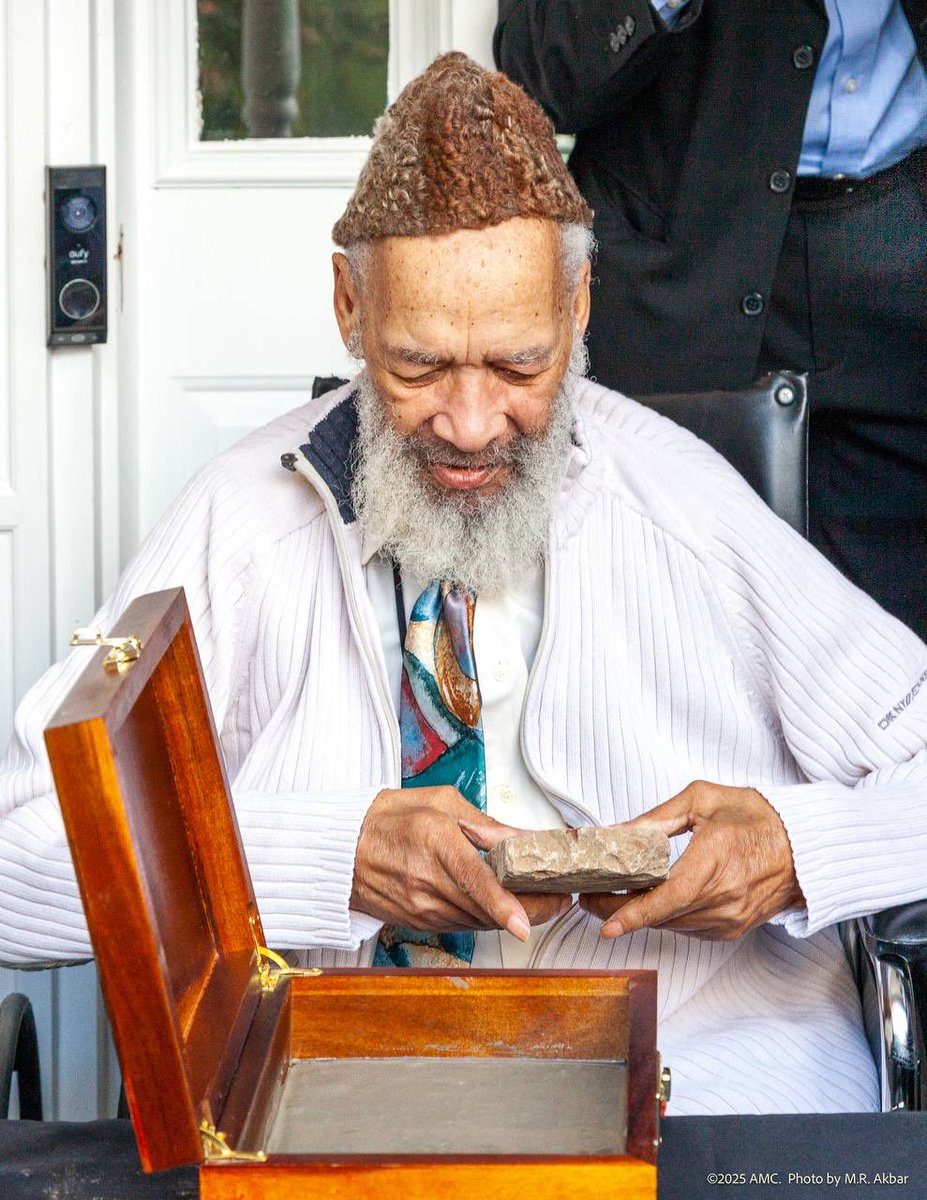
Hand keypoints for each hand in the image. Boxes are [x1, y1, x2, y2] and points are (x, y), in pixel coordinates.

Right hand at [351, 786, 570, 939]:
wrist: (341, 851)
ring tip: (542, 899)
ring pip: (480, 921)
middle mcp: (428, 882)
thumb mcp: (439, 802)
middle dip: (530, 908)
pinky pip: (464, 924)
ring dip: (514, 915)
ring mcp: (422, 908)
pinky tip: (505, 905)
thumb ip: (484, 824)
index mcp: (435, 843)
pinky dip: (488, 916)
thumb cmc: (388, 819)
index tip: (525, 923)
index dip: (502, 905)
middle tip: (562, 897)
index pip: (474, 881)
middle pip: (487, 908)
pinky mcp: (421, 923)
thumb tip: (522, 840)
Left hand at [580, 781, 804, 940]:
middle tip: (590, 899)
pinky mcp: (731, 929)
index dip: (636, 912)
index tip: (608, 924)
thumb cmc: (756, 818)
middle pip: (663, 914)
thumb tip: (619, 832)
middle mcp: (725, 895)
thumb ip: (657, 817)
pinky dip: (665, 917)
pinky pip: (687, 928)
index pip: (671, 895)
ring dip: (641, 915)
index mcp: (718, 857)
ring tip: (612, 896)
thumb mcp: (703, 799)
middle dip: (620, 911)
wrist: (804, 848)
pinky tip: (649, 902)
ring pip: (671, 924)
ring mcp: (730, 917)